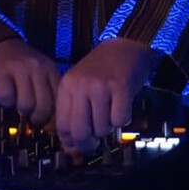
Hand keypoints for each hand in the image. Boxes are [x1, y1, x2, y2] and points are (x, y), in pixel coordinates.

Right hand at [0, 38, 59, 124]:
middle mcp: (38, 68)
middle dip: (38, 118)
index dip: (54, 117)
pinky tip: (7, 96)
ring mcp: (20, 69)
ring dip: (21, 110)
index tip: (49, 124)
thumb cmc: (22, 64)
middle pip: (44, 105)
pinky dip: (6, 102)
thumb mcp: (41, 73)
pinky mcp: (2, 72)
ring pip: (26, 104)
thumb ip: (49, 92)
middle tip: (33, 118)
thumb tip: (52, 124)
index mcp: (51, 70)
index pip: (59, 99)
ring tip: (19, 104)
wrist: (0, 44)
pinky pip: (7, 98)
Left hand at [55, 38, 154, 152]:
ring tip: (111, 113)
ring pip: (102, 128)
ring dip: (108, 128)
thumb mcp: (81, 85)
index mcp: (67, 86)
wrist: (126, 44)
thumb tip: (72, 146)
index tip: (78, 145)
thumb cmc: (103, 69)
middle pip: (80, 131)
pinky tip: (122, 107)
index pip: (63, 125)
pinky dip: (122, 119)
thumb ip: (75, 111)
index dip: (71, 141)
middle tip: (96, 141)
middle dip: (88, 143)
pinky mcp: (120, 87)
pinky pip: (119, 120)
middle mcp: (81, 86)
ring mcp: (100, 86)